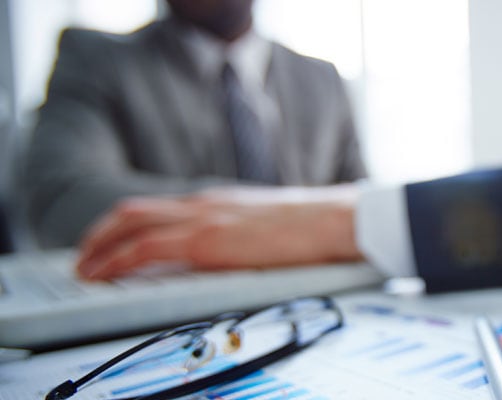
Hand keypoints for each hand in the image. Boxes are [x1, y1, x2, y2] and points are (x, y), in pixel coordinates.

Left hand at [76, 186, 363, 279]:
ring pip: (129, 223)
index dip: (125, 226)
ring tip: (84, 269)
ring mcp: (204, 217)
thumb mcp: (271, 227)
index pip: (159, 208)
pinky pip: (145, 248)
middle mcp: (204, 203)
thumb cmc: (316, 226)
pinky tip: (104, 274)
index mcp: (220, 202)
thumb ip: (245, 236)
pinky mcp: (207, 239)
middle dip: (99, 234)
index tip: (110, 242)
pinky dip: (116, 259)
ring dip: (98, 246)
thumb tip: (238, 255)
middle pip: (133, 210)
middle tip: (84, 258)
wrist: (337, 219)